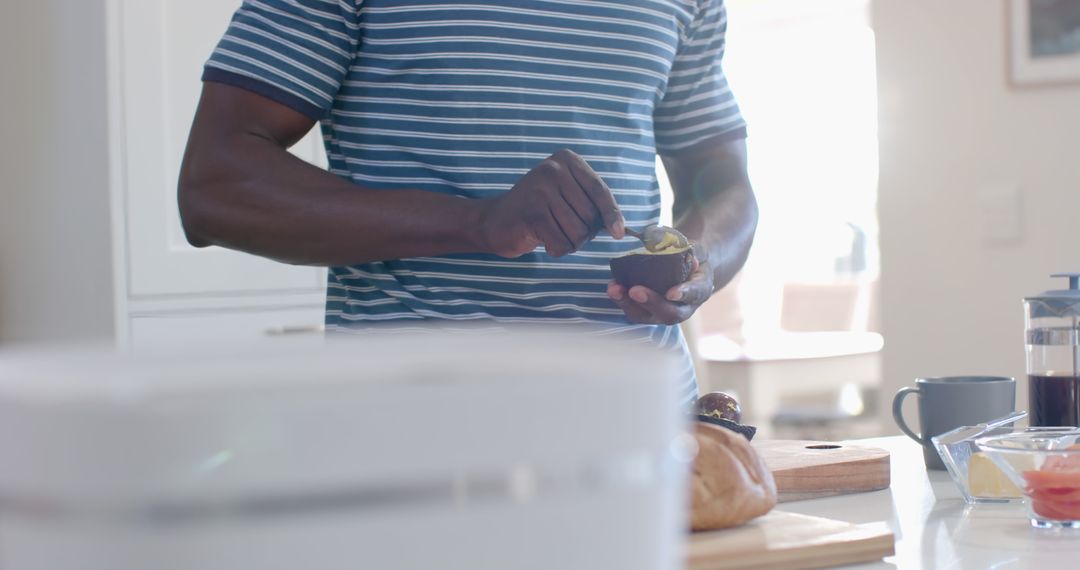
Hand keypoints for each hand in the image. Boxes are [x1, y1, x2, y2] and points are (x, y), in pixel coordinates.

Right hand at [476, 149, 624, 257]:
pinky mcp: (533, 214)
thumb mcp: (565, 195)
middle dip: (583, 232)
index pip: (600, 190)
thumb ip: (590, 203)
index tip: (619, 233)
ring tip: (552, 233)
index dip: (612, 214)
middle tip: (563, 228)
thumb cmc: (537, 210)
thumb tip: (620, 228)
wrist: (495, 220)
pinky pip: (562, 243)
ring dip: (570, 243)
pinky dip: (557, 249)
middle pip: (590, 215)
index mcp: (567, 160)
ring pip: (578, 232)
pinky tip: (544, 241)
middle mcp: (554, 170)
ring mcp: (541, 190)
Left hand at [607, 256, 714, 324]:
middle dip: (651, 303)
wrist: (684, 268)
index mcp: (699, 291)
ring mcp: (662, 312)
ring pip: (645, 315)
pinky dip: (620, 299)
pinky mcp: (645, 311)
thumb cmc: (691, 258)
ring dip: (628, 303)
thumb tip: (688, 256)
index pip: (695, 294)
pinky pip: (632, 309)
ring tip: (615, 289)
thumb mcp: (697, 250)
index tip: (672, 292)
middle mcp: (682, 308)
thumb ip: (694, 251)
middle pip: (668, 313)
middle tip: (635, 291)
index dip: (684, 294)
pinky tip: (612, 286)